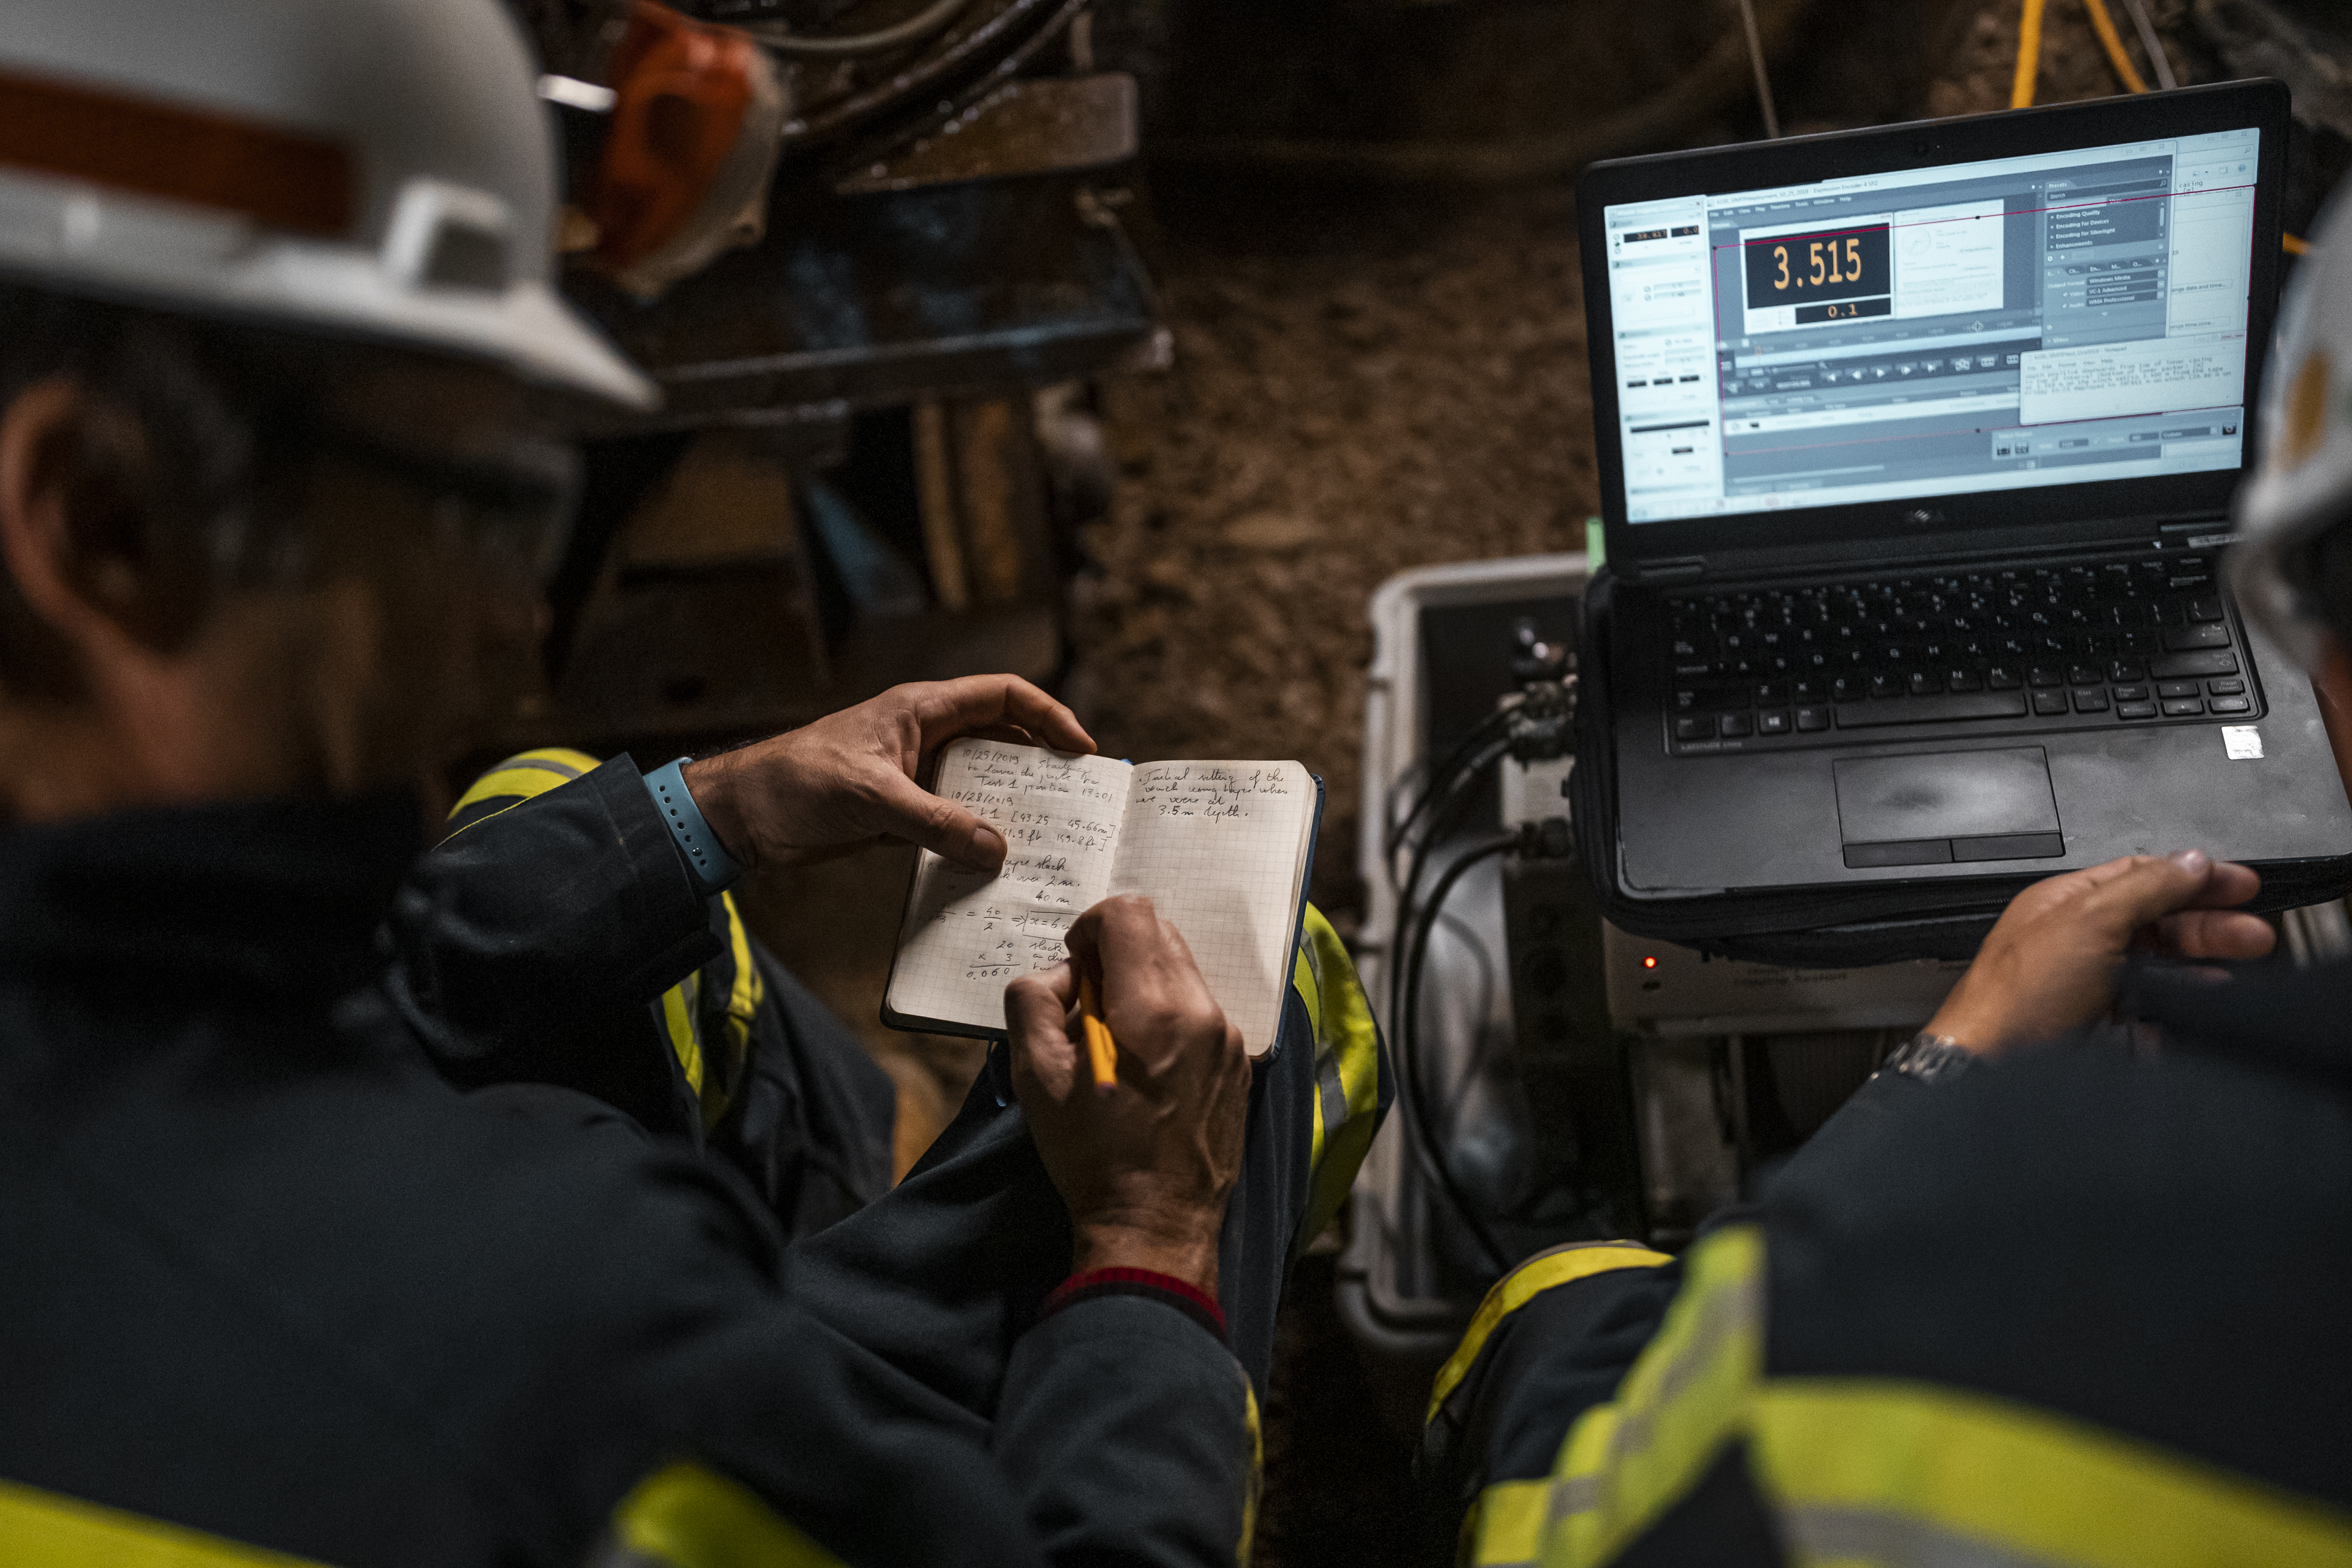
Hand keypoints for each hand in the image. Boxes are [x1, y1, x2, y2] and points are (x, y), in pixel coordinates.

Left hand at [682, 675, 1093, 873]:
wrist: (741, 817)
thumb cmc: (796, 785)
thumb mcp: (872, 800)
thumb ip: (937, 822)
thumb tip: (998, 850)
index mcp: (922, 709)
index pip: (1004, 695)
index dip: (1050, 715)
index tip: (1082, 750)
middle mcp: (925, 737)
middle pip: (1003, 741)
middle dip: (1041, 767)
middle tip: (1078, 802)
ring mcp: (915, 776)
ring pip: (981, 785)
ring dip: (1011, 809)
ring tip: (1048, 839)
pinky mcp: (901, 814)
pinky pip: (954, 822)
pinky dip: (977, 840)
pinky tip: (997, 866)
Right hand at [1005, 896, 1252, 1294]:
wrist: (1156, 1225)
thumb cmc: (1092, 1156)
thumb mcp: (1037, 1078)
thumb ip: (1033, 1002)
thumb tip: (1060, 976)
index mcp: (1153, 1008)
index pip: (1128, 914)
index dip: (1089, 930)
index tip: (1075, 973)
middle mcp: (1202, 1012)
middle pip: (1159, 932)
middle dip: (1116, 954)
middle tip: (1089, 1008)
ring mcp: (1228, 1038)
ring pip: (1183, 970)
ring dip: (1143, 985)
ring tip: (1118, 1043)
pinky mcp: (1239, 1063)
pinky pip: (1202, 1009)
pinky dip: (1170, 1016)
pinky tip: (1148, 1067)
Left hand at [1925, 849, 2273, 1055]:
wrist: (1991, 1068)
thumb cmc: (2015, 996)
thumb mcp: (2087, 922)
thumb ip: (2141, 888)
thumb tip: (2189, 861)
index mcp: (2066, 903)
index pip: (2141, 875)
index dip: (2193, 877)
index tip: (2241, 885)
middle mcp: (2075, 940)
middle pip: (2157, 919)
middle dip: (2210, 920)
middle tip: (2254, 932)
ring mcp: (2086, 983)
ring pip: (2156, 962)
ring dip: (2201, 958)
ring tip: (2241, 960)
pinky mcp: (2095, 1025)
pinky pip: (2148, 1006)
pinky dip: (2179, 1000)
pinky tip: (2202, 1000)